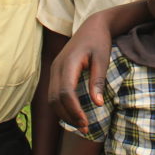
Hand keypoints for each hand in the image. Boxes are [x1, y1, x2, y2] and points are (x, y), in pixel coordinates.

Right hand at [48, 18, 111, 132]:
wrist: (92, 26)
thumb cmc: (99, 42)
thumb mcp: (103, 59)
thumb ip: (98, 81)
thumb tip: (97, 105)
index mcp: (69, 62)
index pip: (65, 92)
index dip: (74, 110)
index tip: (86, 123)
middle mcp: (56, 67)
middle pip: (55, 99)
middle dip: (68, 116)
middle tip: (85, 128)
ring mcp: (54, 69)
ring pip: (51, 98)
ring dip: (63, 114)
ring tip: (81, 125)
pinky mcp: (56, 72)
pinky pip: (53, 93)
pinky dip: (61, 106)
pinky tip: (74, 114)